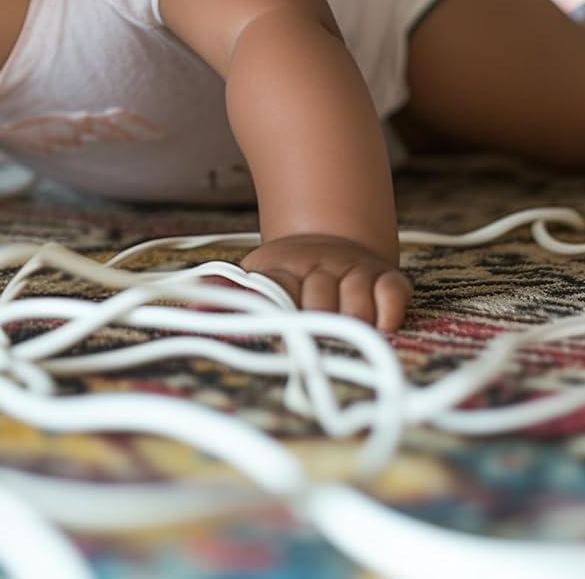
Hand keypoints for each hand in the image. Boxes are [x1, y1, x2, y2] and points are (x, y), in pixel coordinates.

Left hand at [237, 233, 411, 332]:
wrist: (328, 240)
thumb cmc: (290, 277)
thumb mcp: (256, 281)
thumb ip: (228, 297)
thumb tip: (193, 309)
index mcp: (283, 268)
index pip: (277, 290)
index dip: (279, 315)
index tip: (280, 335)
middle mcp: (320, 265)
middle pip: (319, 305)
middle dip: (316, 329)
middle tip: (314, 343)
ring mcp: (355, 269)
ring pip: (356, 304)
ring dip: (351, 326)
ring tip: (341, 337)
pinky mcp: (386, 277)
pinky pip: (392, 293)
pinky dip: (387, 313)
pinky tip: (378, 326)